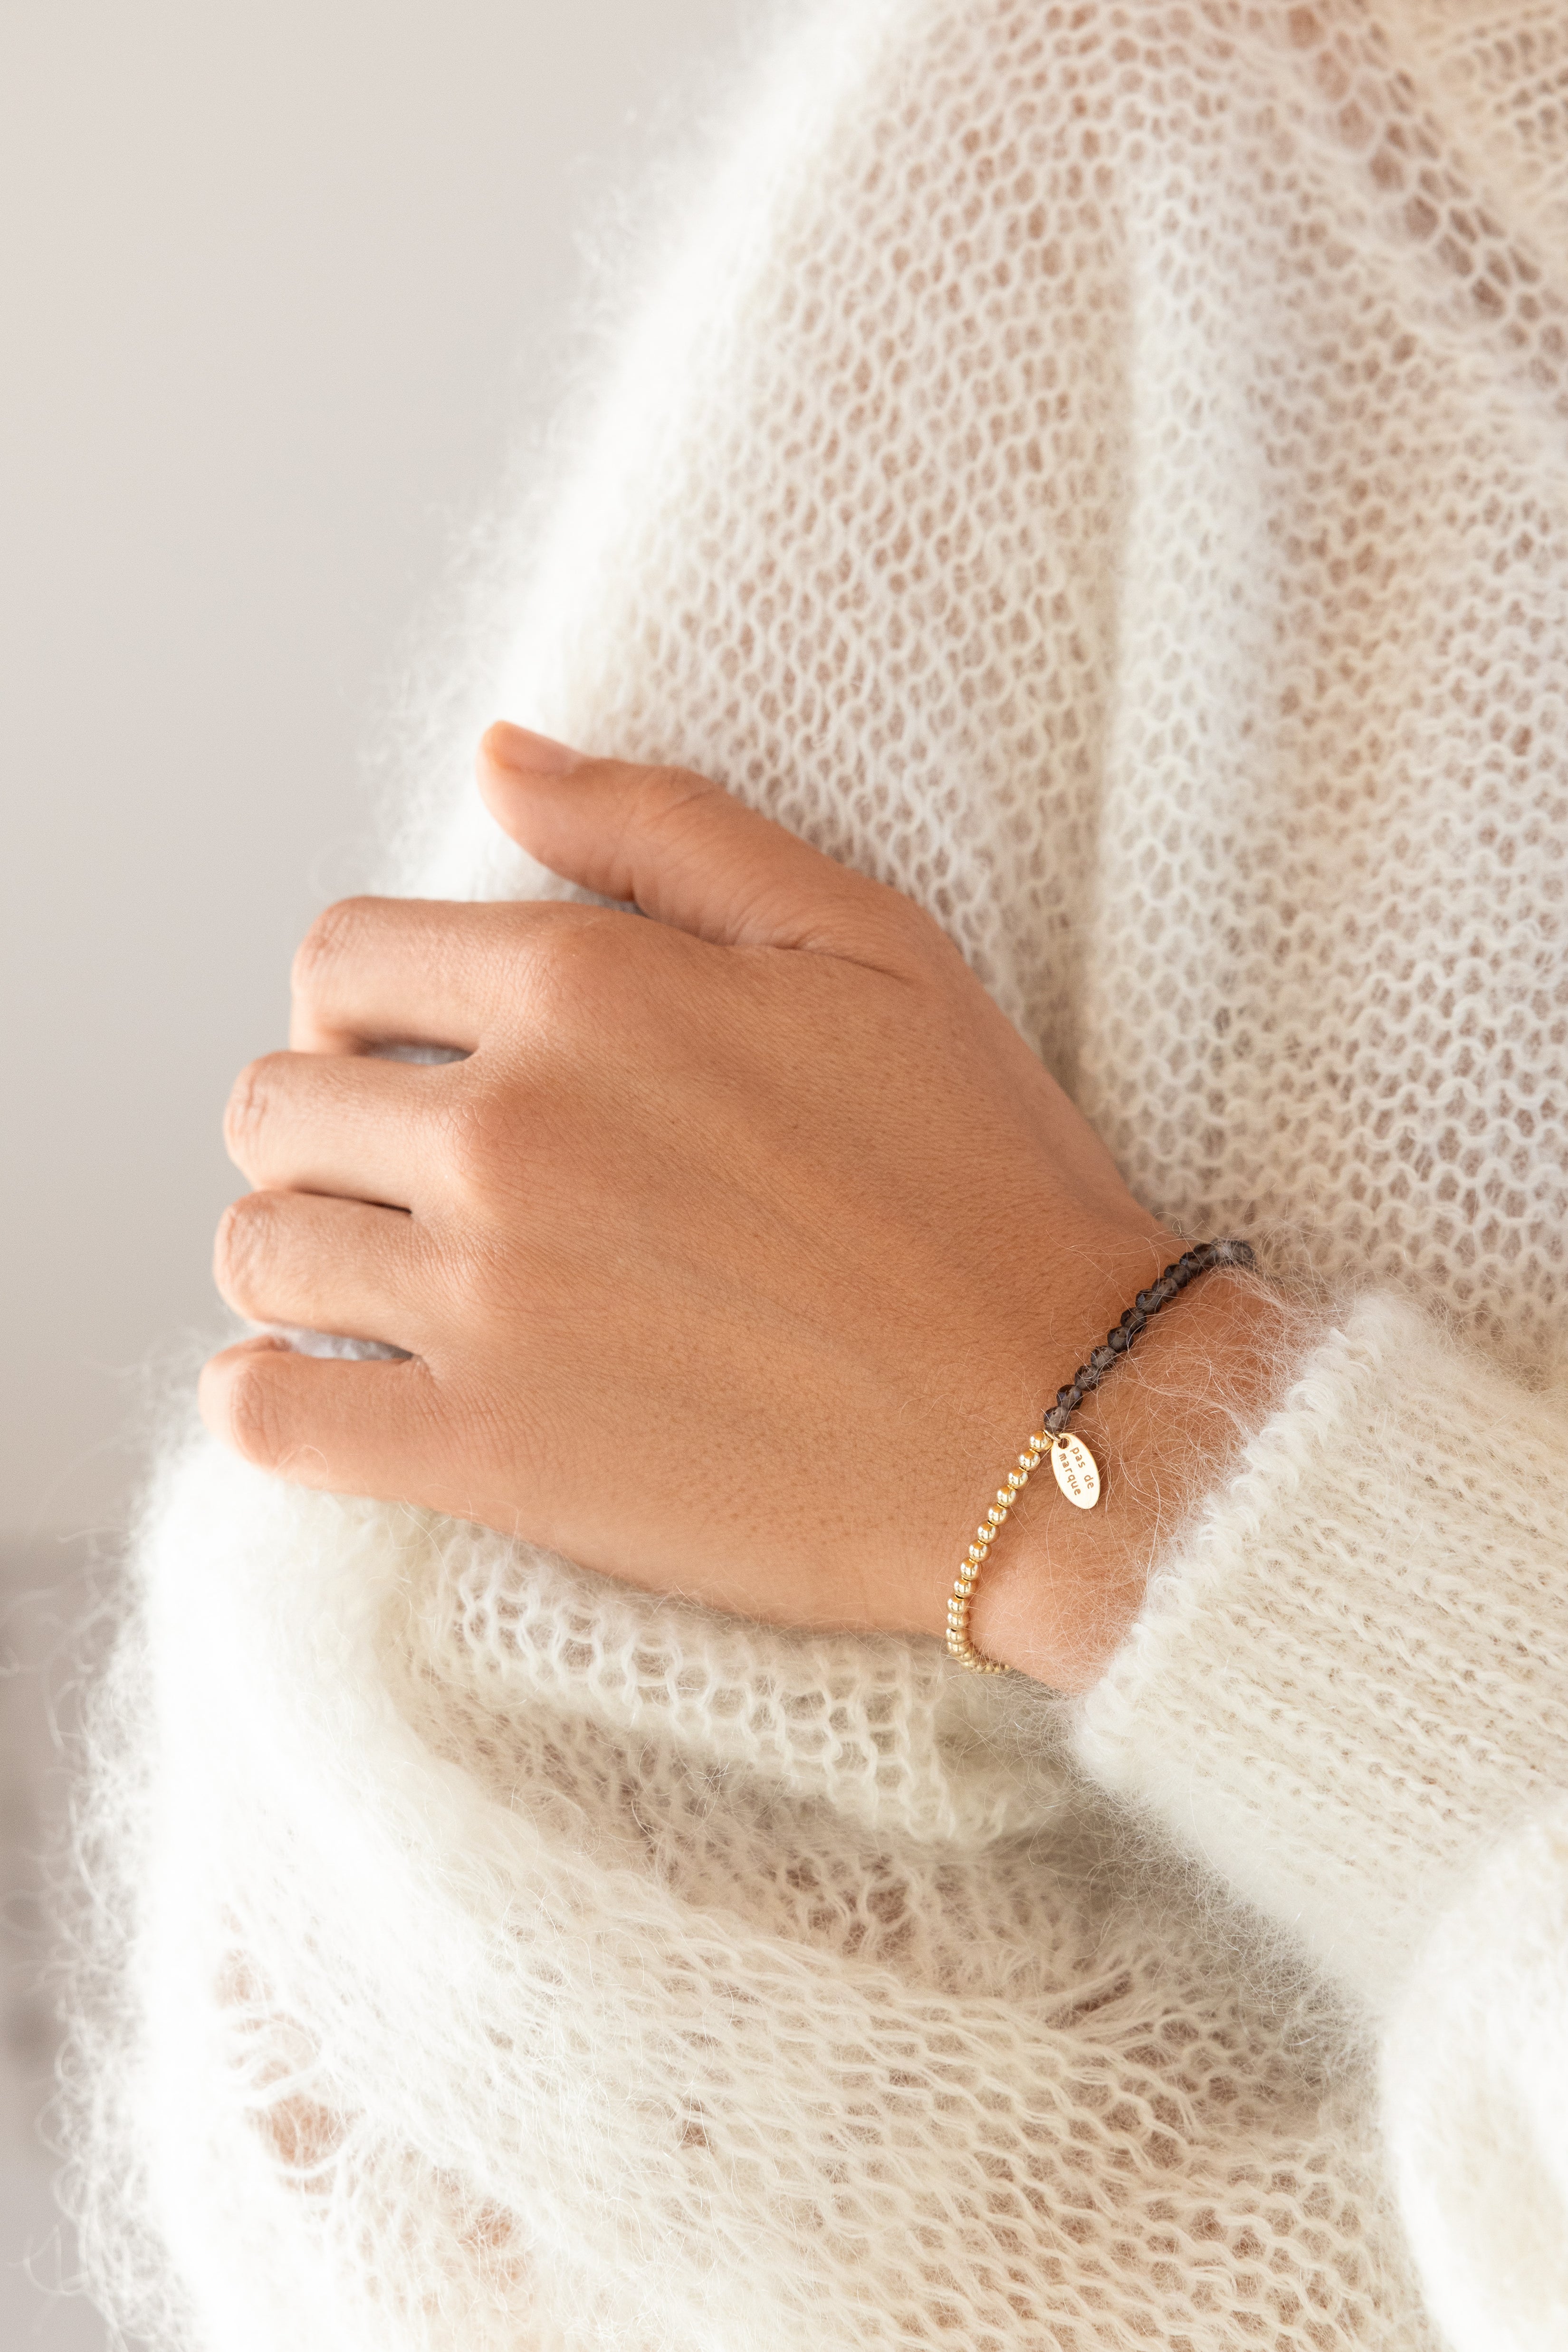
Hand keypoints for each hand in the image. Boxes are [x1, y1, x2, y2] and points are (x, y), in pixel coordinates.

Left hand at [201, 727, 1275, 1688]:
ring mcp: (489, 1302)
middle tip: (405, 1177)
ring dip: (295, 1256)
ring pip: (257, 1251)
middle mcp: (510, 1133)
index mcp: (587, 988)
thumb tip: (497, 753)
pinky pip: (264, 1420)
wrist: (1061, 1416)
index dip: (357, 1004)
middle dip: (320, 1128)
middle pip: (274, 1104)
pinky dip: (262, 1403)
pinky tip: (325, 1392)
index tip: (411, 1058)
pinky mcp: (490, 1459)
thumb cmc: (981, 1175)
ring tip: (377, 1281)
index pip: (341, 957)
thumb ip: (665, 827)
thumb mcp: (867, 940)